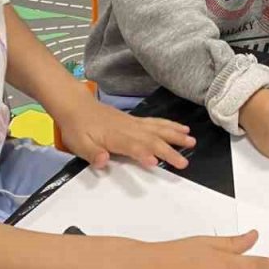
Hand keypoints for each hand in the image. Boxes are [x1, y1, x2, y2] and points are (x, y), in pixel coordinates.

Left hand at [58, 99, 193, 169]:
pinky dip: (170, 125)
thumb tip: (103, 161)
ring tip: (191, 141)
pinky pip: (156, 122)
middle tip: (184, 162)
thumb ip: (92, 153)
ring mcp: (134, 123)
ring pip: (158, 129)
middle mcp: (128, 128)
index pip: (132, 146)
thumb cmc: (78, 128)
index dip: (144, 154)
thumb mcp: (79, 144)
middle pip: (152, 139)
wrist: (76, 106)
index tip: (156, 162)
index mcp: (115, 136)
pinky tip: (181, 128)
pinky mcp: (136, 120)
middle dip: (169, 150)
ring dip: (175, 135)